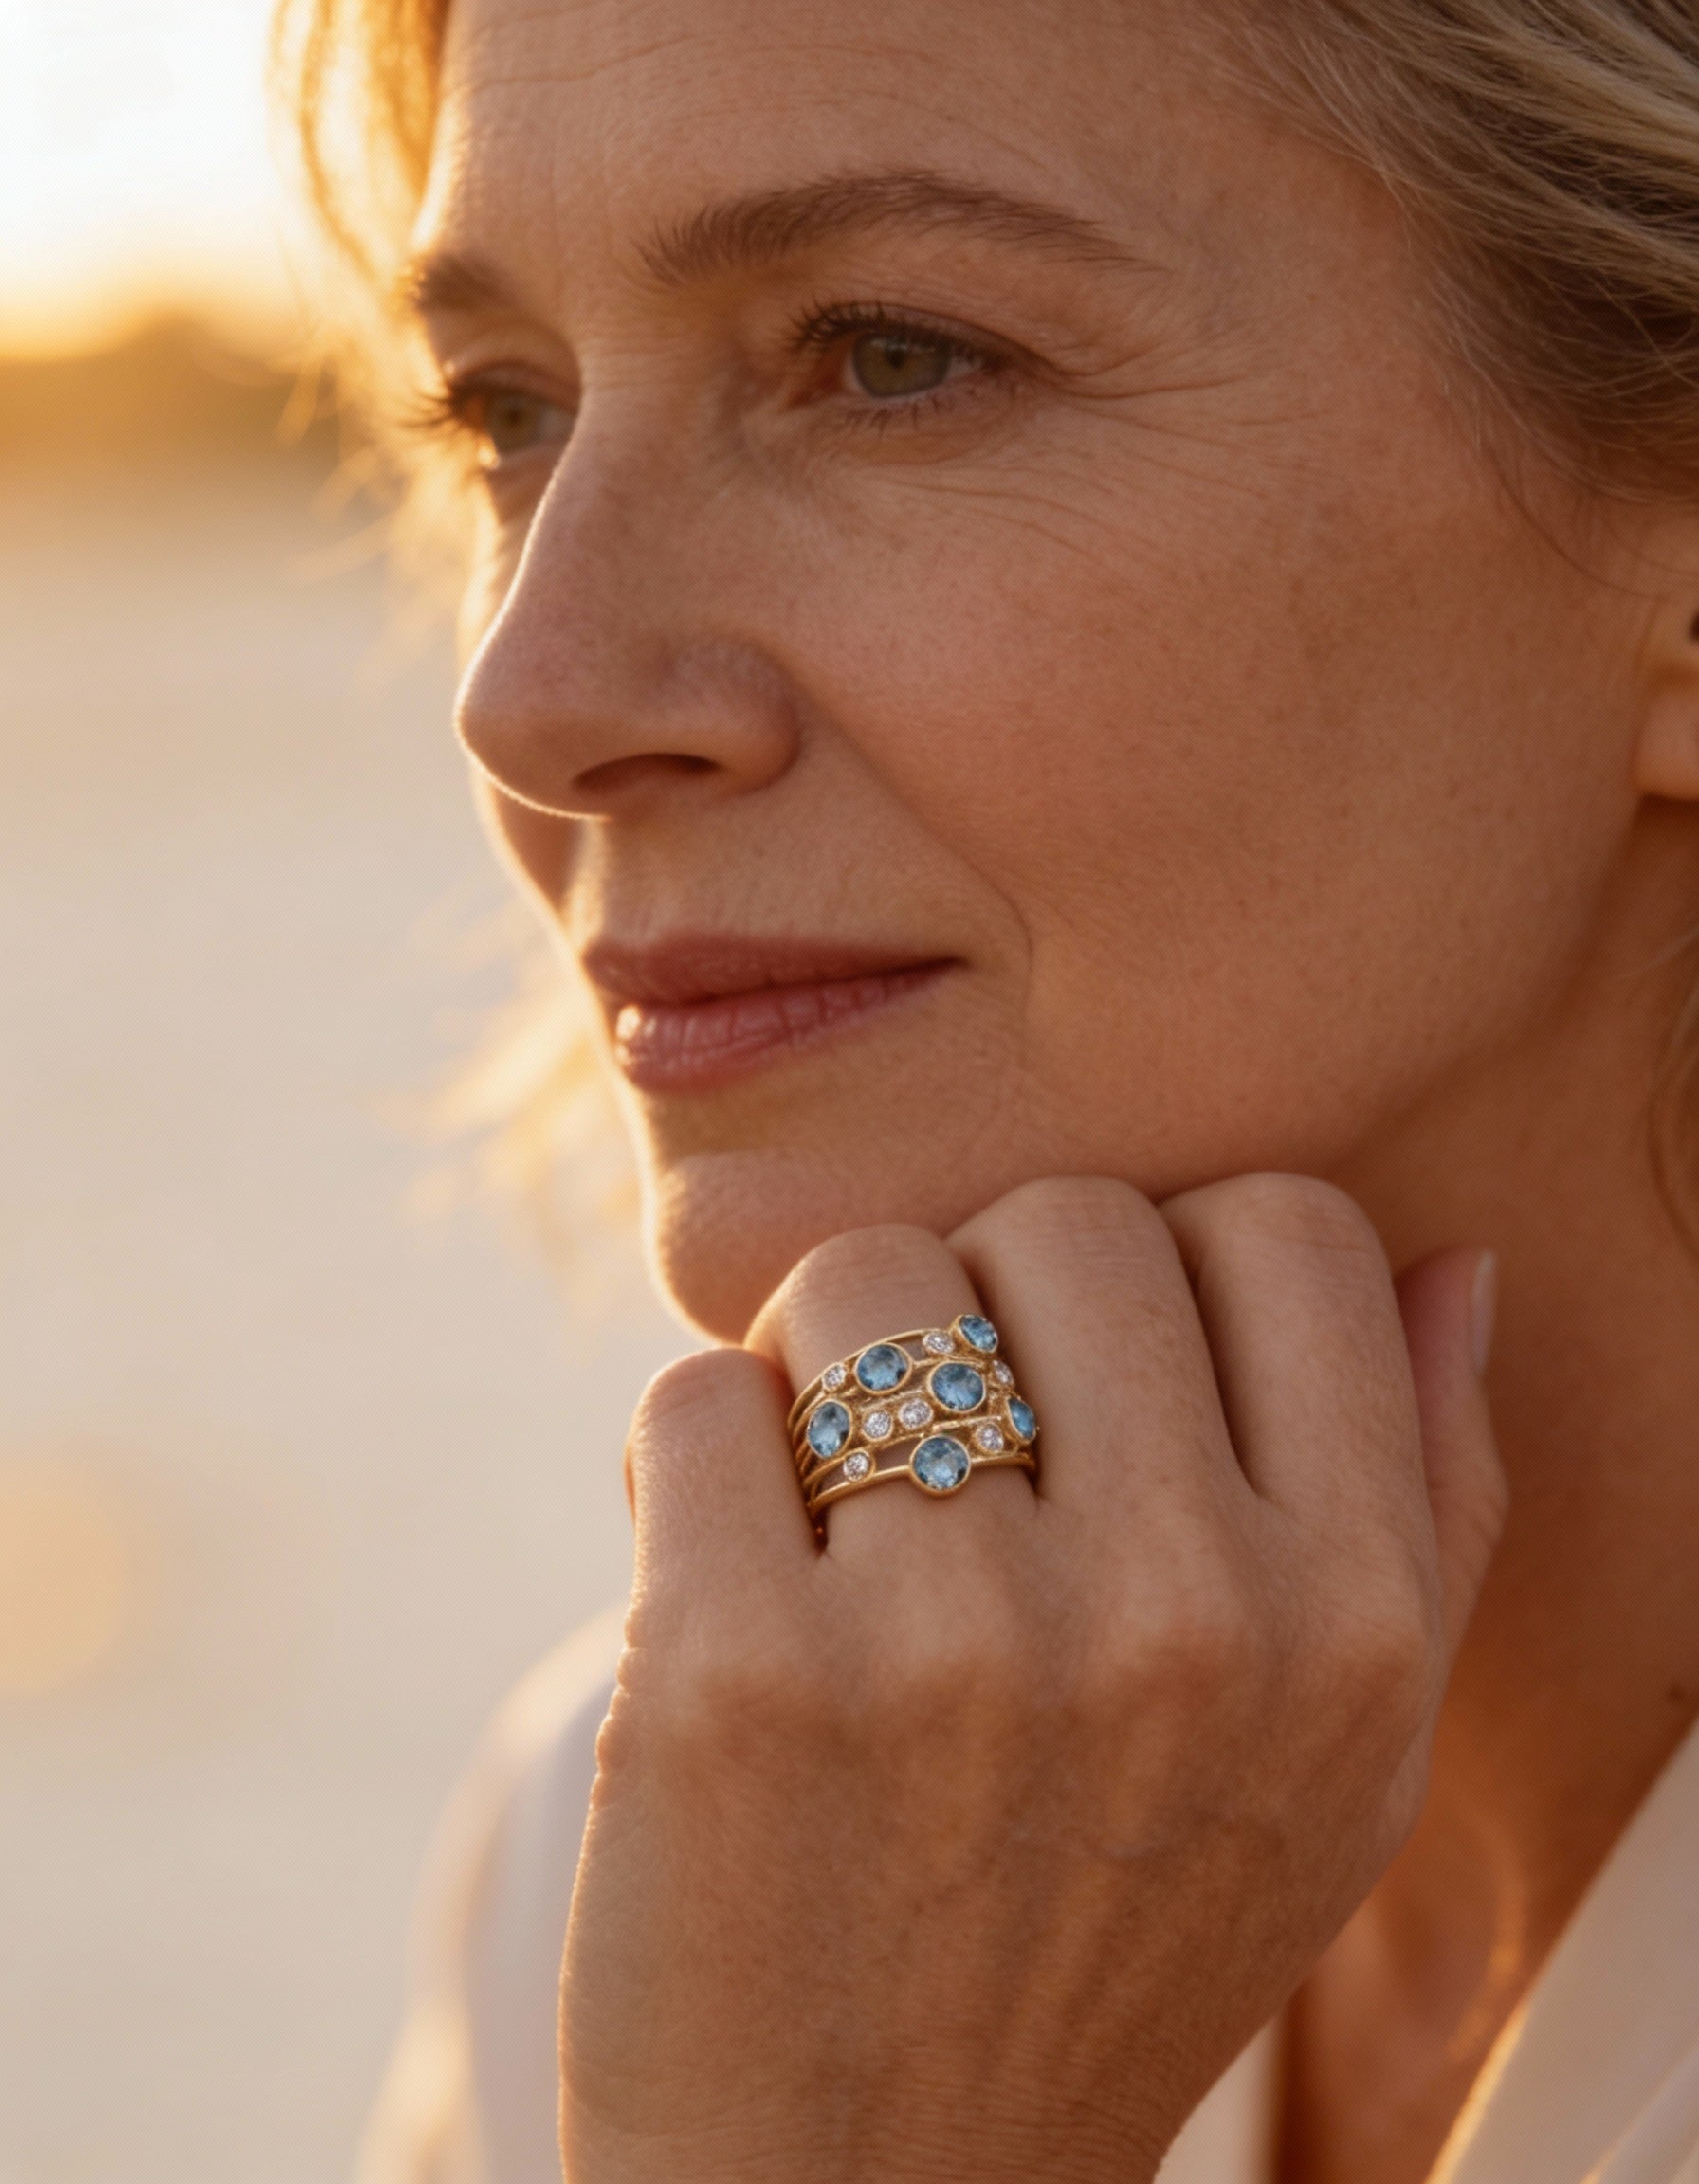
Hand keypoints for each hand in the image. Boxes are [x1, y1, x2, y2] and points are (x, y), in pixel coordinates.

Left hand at [560, 1175, 1504, 2182]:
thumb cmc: (1105, 1946)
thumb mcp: (1337, 1770)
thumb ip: (1426, 1507)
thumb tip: (1449, 1264)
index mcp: (1354, 1626)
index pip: (1284, 1229)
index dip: (1173, 1270)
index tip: (1106, 1377)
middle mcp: (1184, 1621)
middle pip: (1062, 1220)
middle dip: (987, 1303)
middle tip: (953, 1454)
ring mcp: (957, 1645)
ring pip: (860, 1277)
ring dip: (823, 1373)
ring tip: (834, 1521)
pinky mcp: (737, 1674)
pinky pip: (698, 1396)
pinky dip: (695, 1469)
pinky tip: (726, 1590)